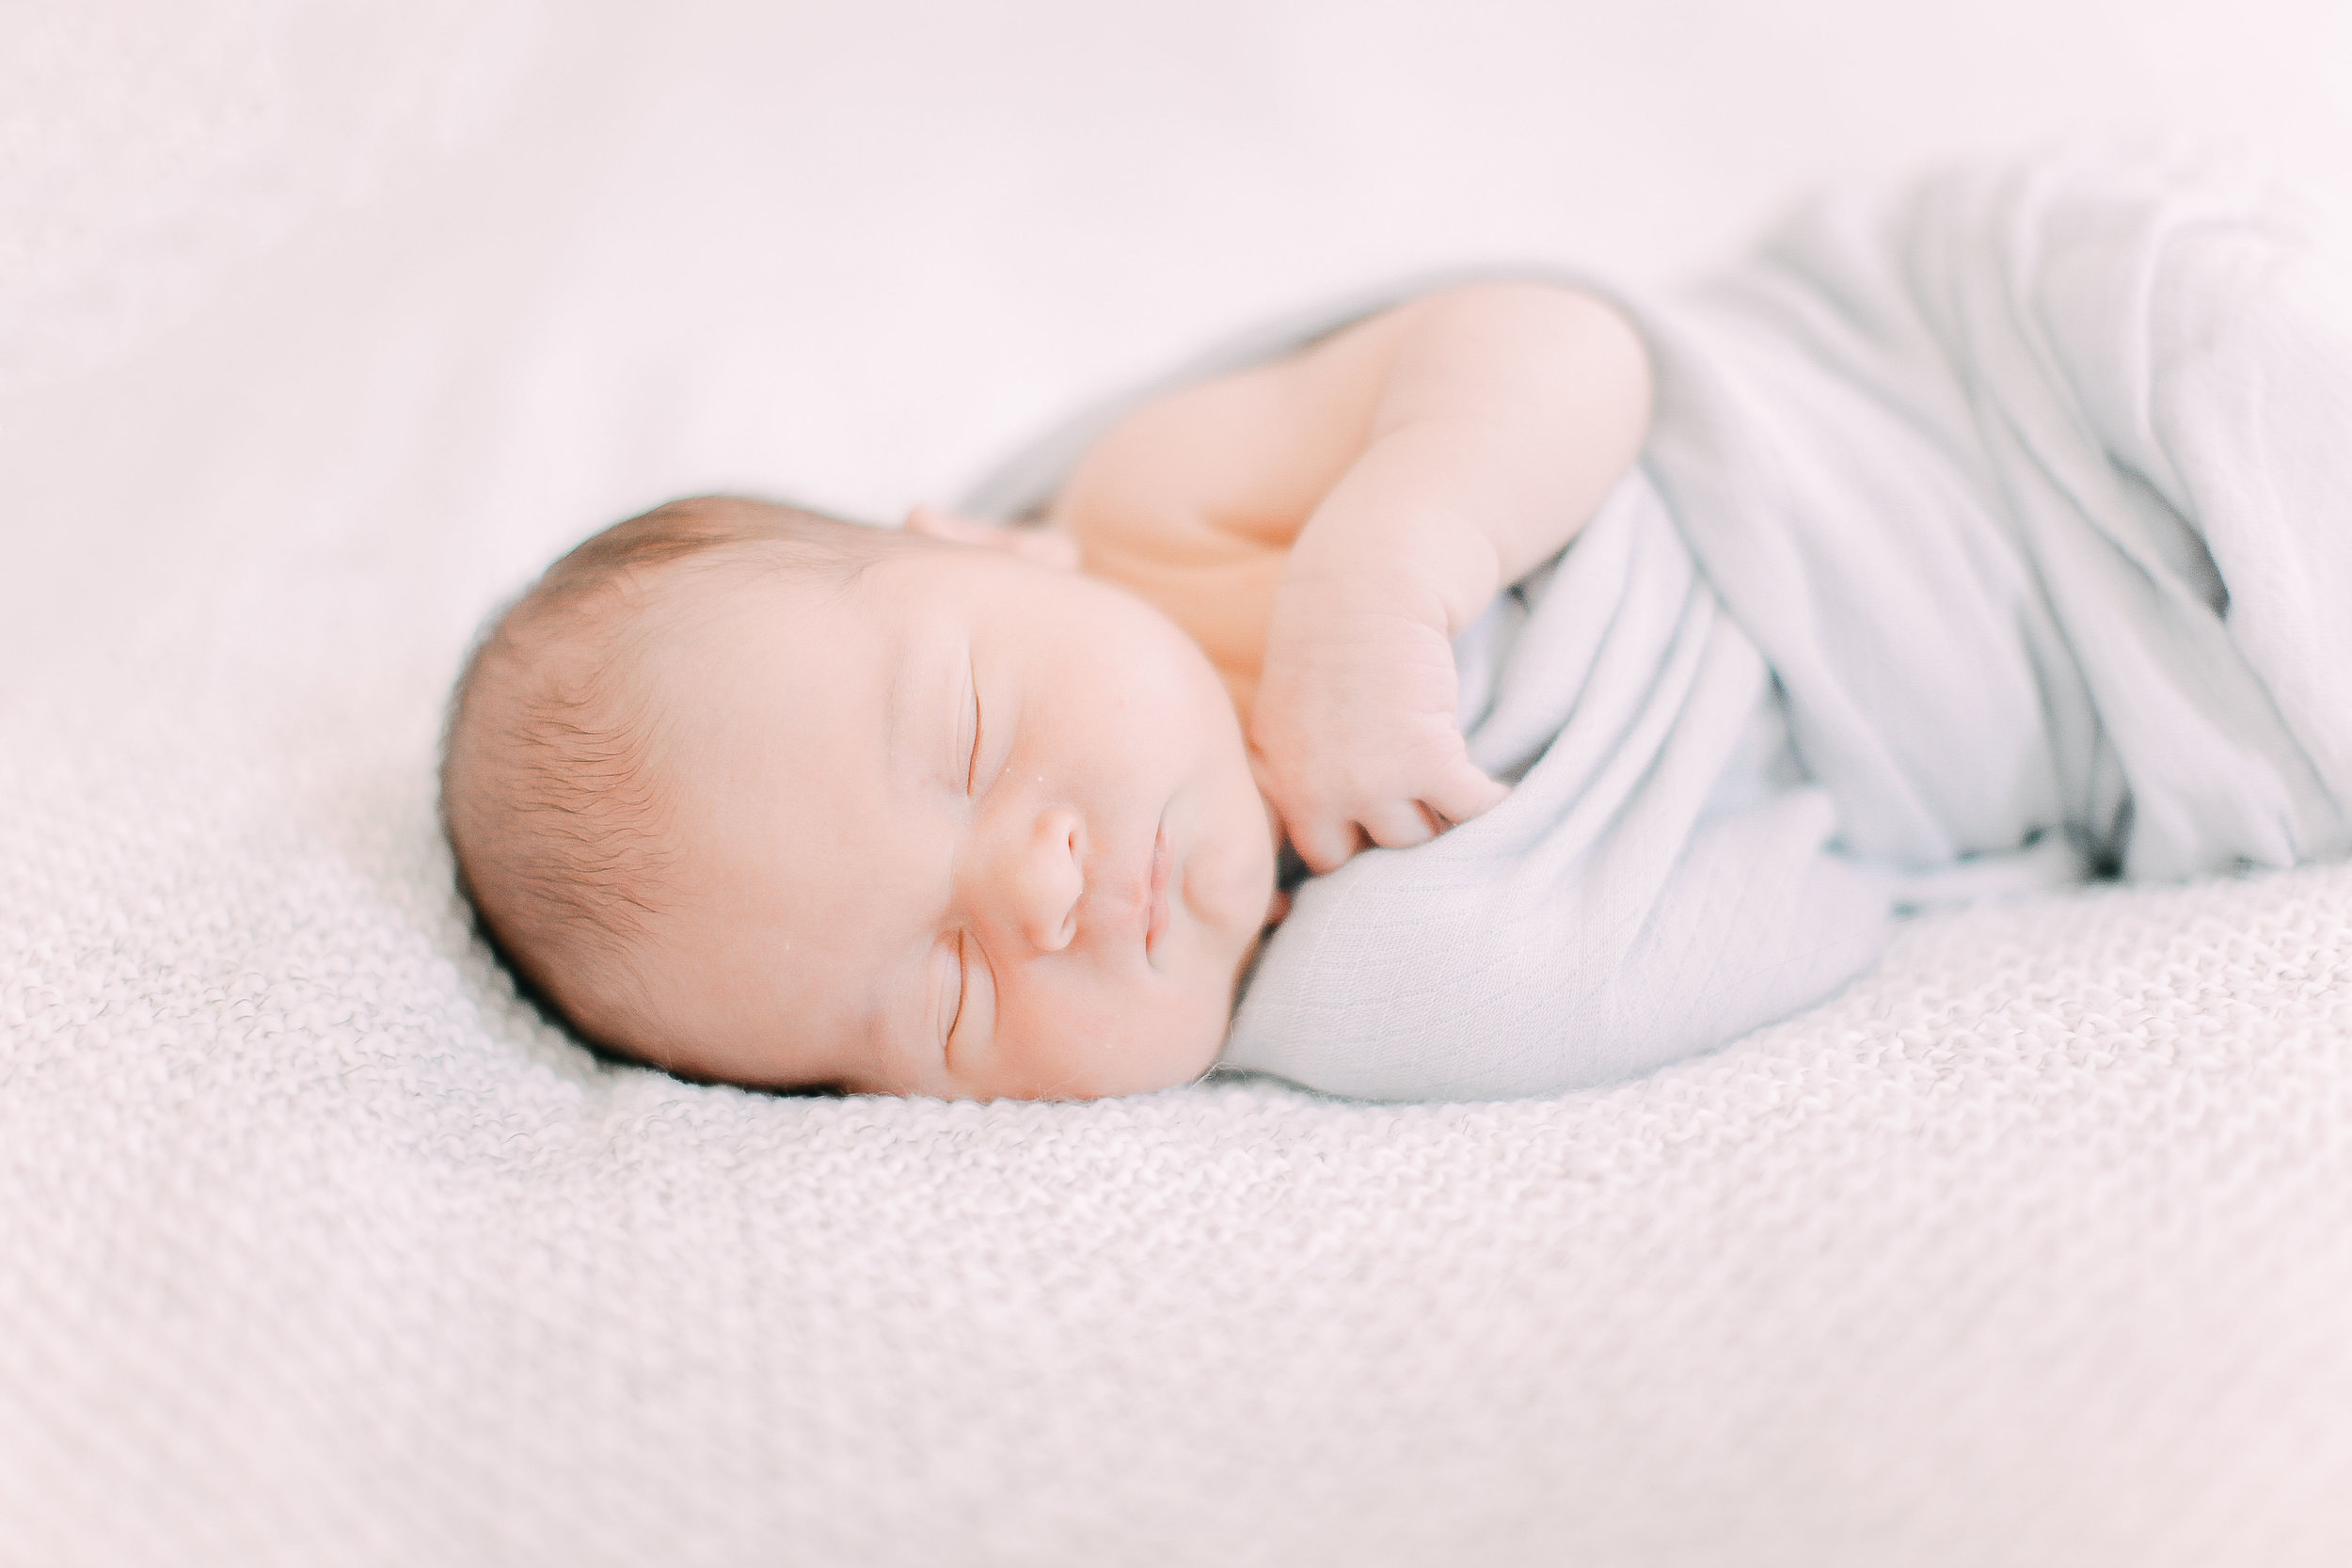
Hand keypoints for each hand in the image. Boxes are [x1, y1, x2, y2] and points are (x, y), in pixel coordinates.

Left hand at [1249, 572, 1508, 874]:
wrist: (1367, 583)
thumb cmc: (1331, 642)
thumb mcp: (1287, 718)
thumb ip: (1296, 778)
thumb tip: (1320, 847)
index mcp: (1279, 782)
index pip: (1321, 857)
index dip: (1359, 844)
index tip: (1383, 827)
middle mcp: (1316, 792)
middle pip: (1374, 857)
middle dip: (1399, 832)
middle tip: (1421, 804)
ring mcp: (1370, 782)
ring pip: (1421, 836)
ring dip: (1441, 815)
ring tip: (1452, 791)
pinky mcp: (1427, 761)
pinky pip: (1471, 811)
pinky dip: (1492, 805)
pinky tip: (1500, 794)